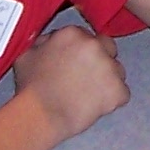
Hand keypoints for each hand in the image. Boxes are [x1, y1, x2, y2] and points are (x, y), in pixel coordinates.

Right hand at [12, 24, 129, 141]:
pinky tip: (95, 105)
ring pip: (117, 70)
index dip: (81, 52)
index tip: (75, 63)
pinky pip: (122, 93)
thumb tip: (52, 40)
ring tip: (88, 95)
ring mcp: (109, 68)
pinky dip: (112, 100)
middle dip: (100, 60)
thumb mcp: (27, 54)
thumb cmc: (31, 88)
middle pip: (108, 48)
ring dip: (107, 80)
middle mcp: (95, 46)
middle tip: (85, 78)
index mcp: (74, 34)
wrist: (40, 116)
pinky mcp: (118, 90)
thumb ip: (44, 41)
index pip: (87, 37)